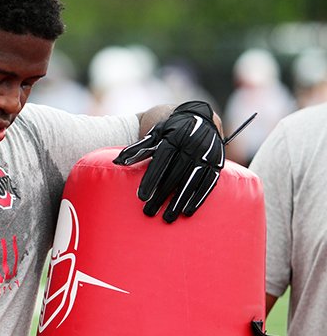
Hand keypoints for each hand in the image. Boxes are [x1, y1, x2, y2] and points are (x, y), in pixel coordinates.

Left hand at [113, 101, 223, 222]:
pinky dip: (198, 198)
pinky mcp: (217, 164)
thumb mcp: (155, 134)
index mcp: (175, 137)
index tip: (141, 197)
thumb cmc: (171, 129)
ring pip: (191, 182)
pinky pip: (208, 184)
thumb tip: (117, 162)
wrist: (201, 117)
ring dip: (179, 201)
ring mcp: (207, 155)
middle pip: (175, 175)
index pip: (161, 161)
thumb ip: (138, 148)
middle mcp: (192, 145)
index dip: (151, 179)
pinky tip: (187, 212)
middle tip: (149, 212)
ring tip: (167, 218)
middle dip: (162, 195)